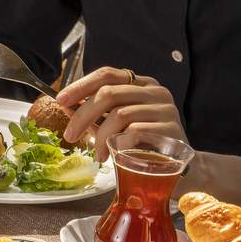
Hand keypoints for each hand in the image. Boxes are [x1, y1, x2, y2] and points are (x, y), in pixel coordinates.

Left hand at [55, 67, 187, 161]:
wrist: (180, 167)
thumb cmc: (143, 144)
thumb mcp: (116, 125)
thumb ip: (94, 114)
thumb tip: (65, 105)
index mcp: (140, 84)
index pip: (107, 74)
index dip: (81, 85)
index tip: (60, 100)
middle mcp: (155, 91)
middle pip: (109, 93)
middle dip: (82, 116)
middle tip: (70, 135)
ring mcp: (166, 109)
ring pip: (120, 114)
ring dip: (101, 137)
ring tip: (98, 155)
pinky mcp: (173, 129)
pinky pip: (137, 132)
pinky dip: (120, 143)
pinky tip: (116, 155)